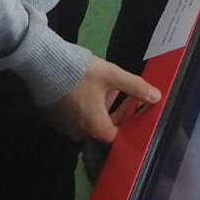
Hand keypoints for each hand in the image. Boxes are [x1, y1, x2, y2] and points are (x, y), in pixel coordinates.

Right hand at [42, 57, 160, 142]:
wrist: (43, 64)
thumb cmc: (80, 73)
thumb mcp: (112, 76)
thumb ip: (135, 87)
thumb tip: (157, 97)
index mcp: (96, 127)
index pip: (119, 136)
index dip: (130, 124)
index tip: (138, 111)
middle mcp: (80, 133)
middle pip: (105, 128)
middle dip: (118, 112)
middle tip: (127, 96)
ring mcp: (65, 126)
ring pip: (90, 121)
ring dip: (102, 107)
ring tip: (110, 87)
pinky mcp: (54, 117)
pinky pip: (76, 116)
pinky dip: (86, 106)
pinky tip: (89, 88)